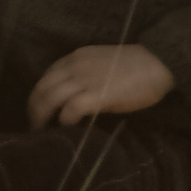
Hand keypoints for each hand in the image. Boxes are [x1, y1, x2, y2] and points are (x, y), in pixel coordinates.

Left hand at [27, 43, 175, 129]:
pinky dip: (64, 120)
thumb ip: (85, 76)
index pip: (47, 76)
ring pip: (50, 98)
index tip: (37, 109)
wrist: (157, 63)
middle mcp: (75, 66)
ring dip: (41, 117)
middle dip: (33, 107)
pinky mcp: (97, 94)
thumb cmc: (135, 66)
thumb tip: (75, 98)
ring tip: (41, 132)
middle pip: (42, 87)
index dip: (39, 94)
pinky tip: (65, 129)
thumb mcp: (101, 64)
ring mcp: (85, 80)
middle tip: (33, 125)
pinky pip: (71, 109)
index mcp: (75, 58)